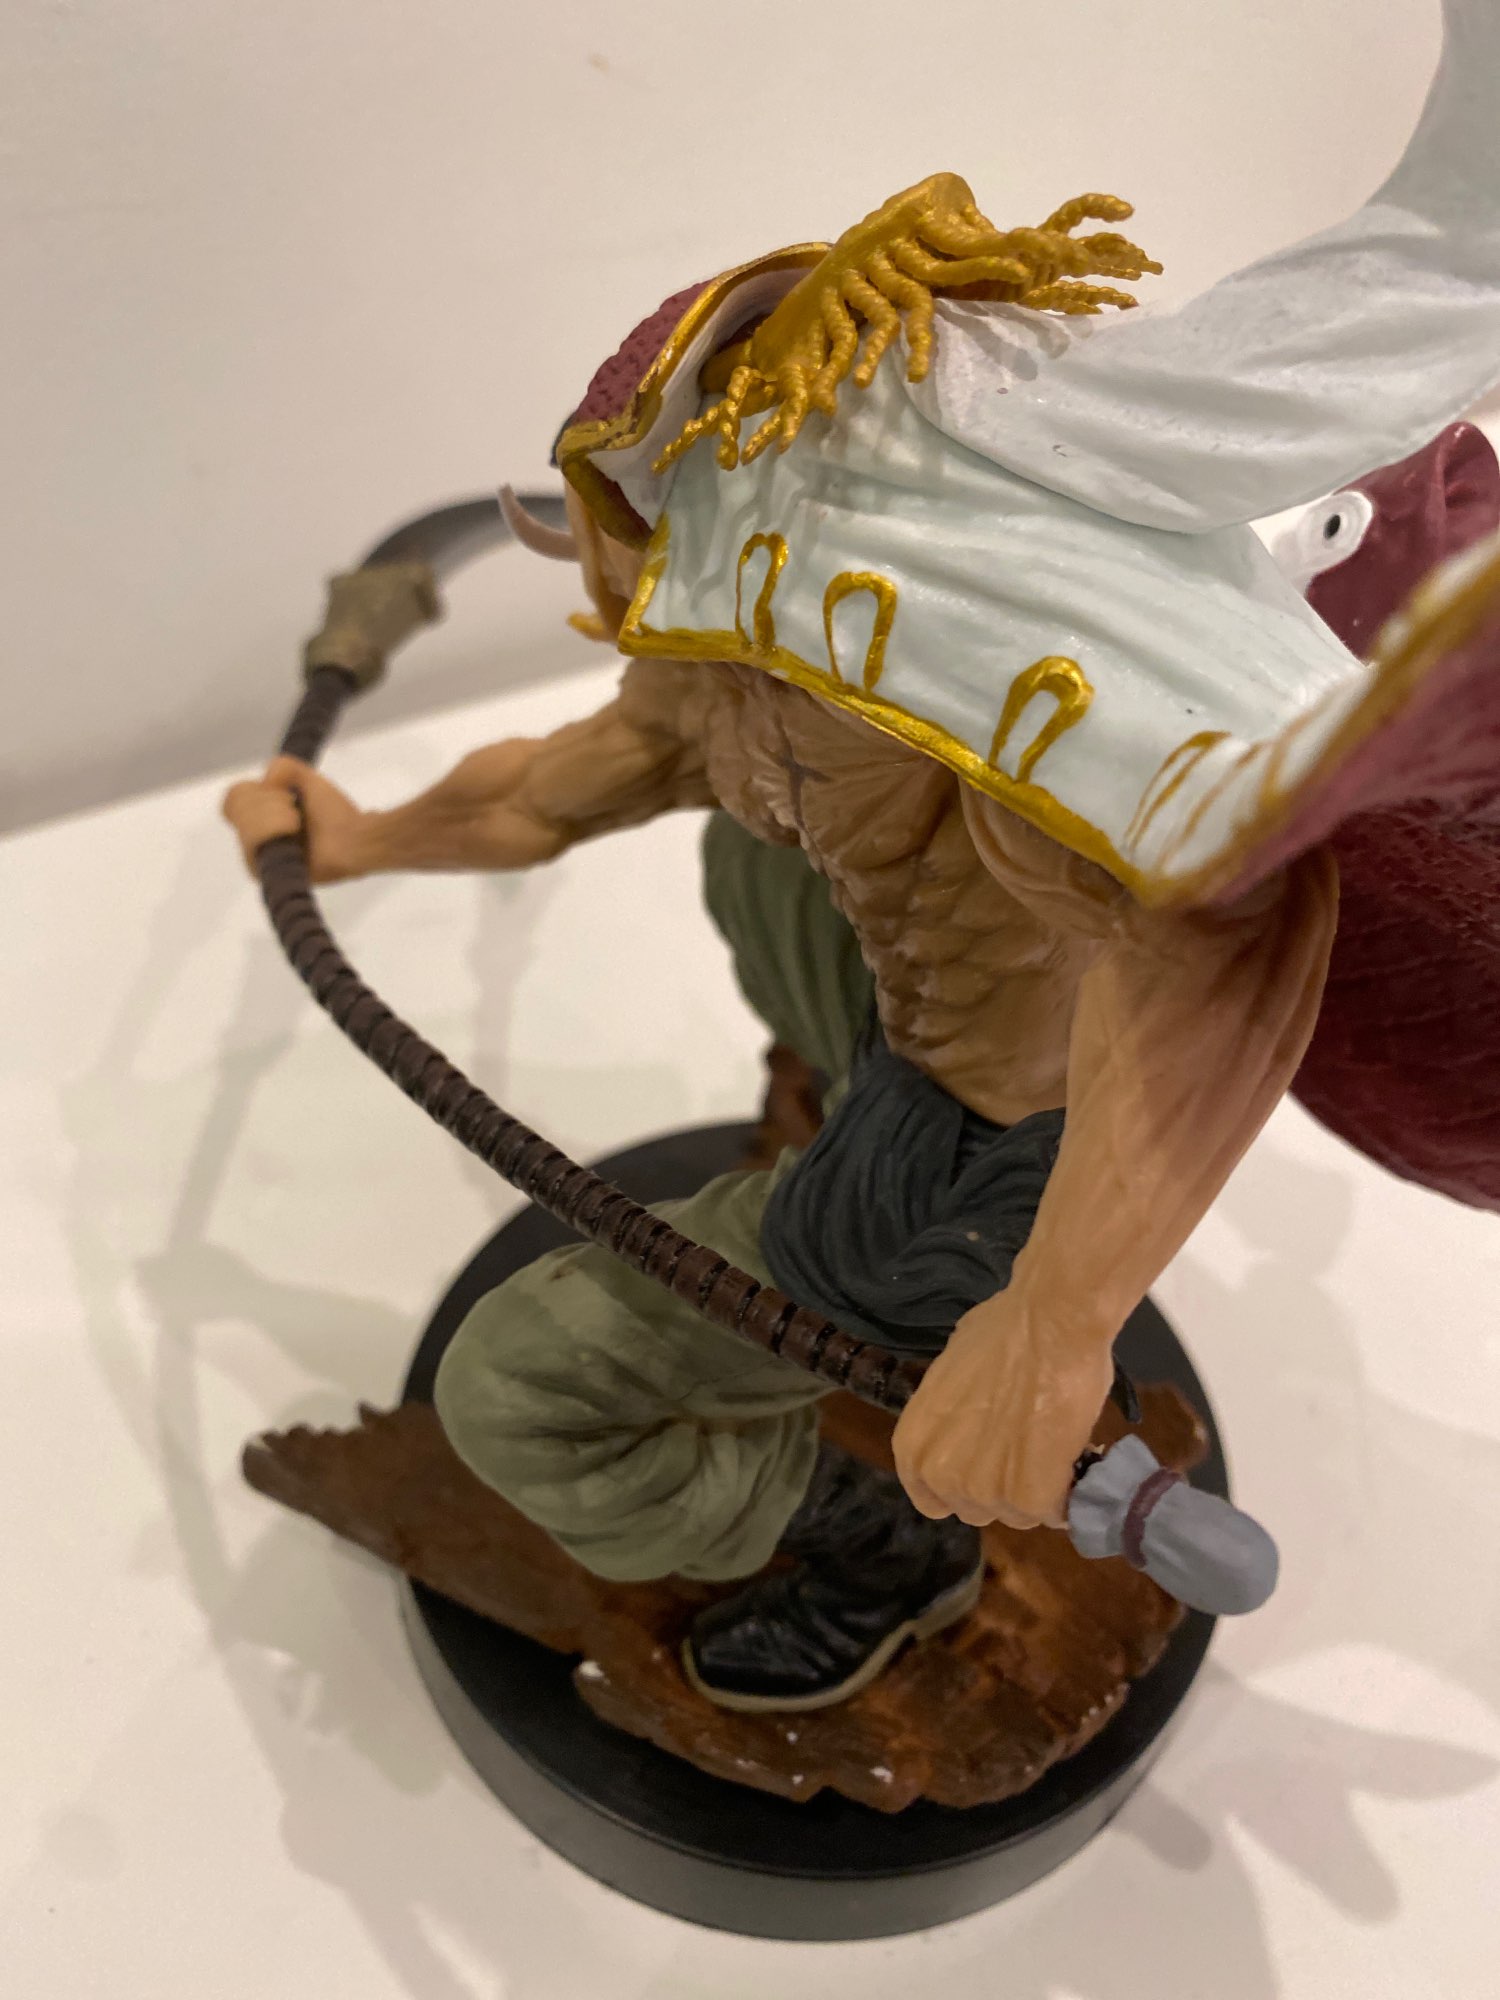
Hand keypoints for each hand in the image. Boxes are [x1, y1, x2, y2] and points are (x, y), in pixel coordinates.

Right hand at [221, 756, 369, 881]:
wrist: (355, 838)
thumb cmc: (334, 814)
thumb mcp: (305, 778)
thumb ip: (281, 767)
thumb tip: (266, 784)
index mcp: (259, 820)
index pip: (232, 798)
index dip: (256, 790)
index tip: (285, 795)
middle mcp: (254, 841)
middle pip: (236, 807)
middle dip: (270, 801)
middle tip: (295, 813)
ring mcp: (258, 859)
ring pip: (245, 821)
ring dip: (277, 815)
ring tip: (297, 825)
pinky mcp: (265, 872)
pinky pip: (254, 839)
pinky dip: (276, 827)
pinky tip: (294, 834)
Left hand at [892, 1300, 1112, 1529]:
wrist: (1048, 1323)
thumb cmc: (1003, 1333)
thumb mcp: (952, 1374)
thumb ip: (953, 1414)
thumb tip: (971, 1416)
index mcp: (913, 1445)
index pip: (930, 1498)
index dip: (962, 1487)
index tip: (987, 1472)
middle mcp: (940, 1475)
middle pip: (975, 1509)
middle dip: (1001, 1488)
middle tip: (1027, 1454)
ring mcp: (983, 1490)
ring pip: (1016, 1513)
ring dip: (1036, 1490)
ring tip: (1054, 1451)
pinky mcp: (1028, 1496)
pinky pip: (1050, 1512)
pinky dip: (1066, 1496)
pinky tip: (1073, 1463)